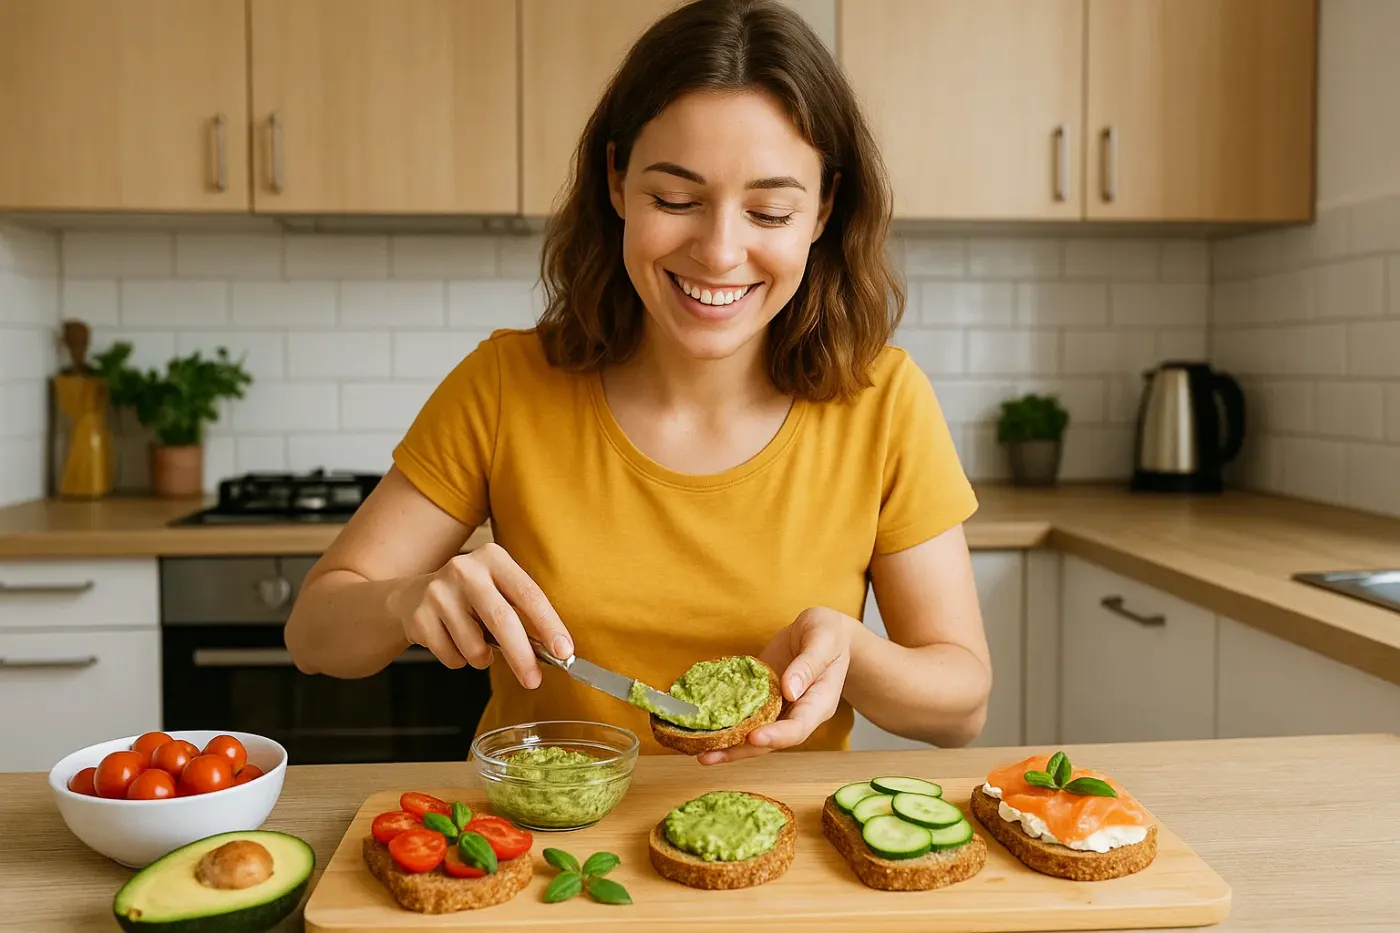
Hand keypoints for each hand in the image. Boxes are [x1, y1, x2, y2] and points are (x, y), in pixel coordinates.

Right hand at [386, 543, 571, 689]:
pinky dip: (459, 660)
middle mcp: (465, 569)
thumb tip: (554, 651)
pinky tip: (452, 641)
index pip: (529, 594)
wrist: (411, 597)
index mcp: (493, 558)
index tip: (564, 651)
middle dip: (522, 656)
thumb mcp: (497, 589)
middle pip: (502, 620)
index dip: (549, 625)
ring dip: (482, 658)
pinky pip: (453, 657)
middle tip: (534, 680)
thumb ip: (522, 613)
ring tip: (475, 643)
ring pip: (475, 647)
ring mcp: (439, 592)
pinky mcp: (420, 617)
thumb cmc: (469, 598)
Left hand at [698, 607, 853, 764]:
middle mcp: (797, 714)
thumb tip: (789, 690)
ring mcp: (778, 708)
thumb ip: (808, 665)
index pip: (798, 728)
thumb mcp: (823, 641)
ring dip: (727, 744)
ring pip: (753, 733)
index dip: (776, 736)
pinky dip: (724, 722)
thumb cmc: (829, 634)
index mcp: (818, 704)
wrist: (822, 631)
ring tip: (698, 752)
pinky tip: (701, 727)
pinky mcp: (762, 699)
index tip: (754, 737)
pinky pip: (744, 714)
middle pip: (769, 741)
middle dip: (740, 750)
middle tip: (709, 755)